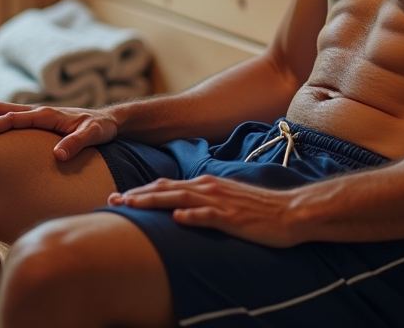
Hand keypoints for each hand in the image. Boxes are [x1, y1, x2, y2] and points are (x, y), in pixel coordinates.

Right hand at [0, 101, 118, 160]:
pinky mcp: (31, 121)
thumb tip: (57, 155)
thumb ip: (78, 143)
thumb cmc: (102, 128)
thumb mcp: (95, 135)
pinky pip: (1, 117)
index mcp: (45, 114)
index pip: (11, 119)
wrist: (108, 121)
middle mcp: (34, 111)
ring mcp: (31, 115)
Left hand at [109, 176, 301, 247]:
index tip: (118, 197)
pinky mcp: (233, 218)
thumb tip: (179, 209)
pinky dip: (191, 216)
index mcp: (206, 184)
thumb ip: (203, 202)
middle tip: (111, 200)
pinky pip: (209, 216)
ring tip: (131, 205)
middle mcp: (209, 188)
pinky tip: (177, 218)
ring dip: (153, 201)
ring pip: (180, 198)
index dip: (141, 191)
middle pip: (166, 189)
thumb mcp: (226, 201)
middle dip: (137, 195)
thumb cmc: (259, 210)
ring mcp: (220, 202)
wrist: (291, 211)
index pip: (167, 185)